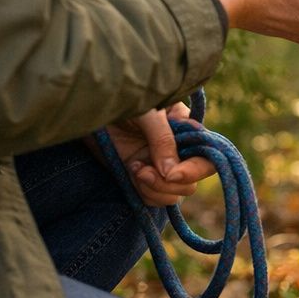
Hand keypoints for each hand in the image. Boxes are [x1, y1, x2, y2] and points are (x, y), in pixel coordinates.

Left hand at [101, 105, 215, 206]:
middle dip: (168, 184)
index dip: (194, 171)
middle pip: (190, 183)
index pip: (208, 159)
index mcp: (188, 131)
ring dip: (154, 189)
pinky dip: (144, 192)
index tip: (172, 175)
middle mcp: (178, 152)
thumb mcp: (148, 113)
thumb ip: (162, 140)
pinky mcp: (142, 178)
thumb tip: (171, 173)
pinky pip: (154, 198)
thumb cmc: (123, 99)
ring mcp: (160, 166)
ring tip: (136, 169)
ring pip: (173, 195)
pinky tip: (132, 171)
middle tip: (144, 171)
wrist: (90, 108)